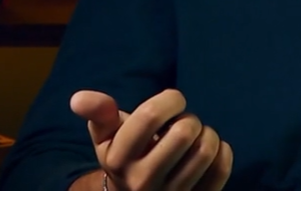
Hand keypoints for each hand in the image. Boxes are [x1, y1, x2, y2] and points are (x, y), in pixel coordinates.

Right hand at [69, 89, 232, 189]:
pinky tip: (208, 151)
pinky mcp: (197, 201)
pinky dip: (222, 151)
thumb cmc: (126, 156)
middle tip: (181, 124)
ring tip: (193, 138)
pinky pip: (221, 167)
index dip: (170, 99)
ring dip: (206, 134)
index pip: (150, 116)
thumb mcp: (107, 136)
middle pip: (184, 132)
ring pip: (206, 149)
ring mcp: (171, 197)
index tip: (173, 101)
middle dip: (188, 117)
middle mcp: (143, 182)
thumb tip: (79, 99)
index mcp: (118, 160)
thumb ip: (98, 114)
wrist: (135, 197)